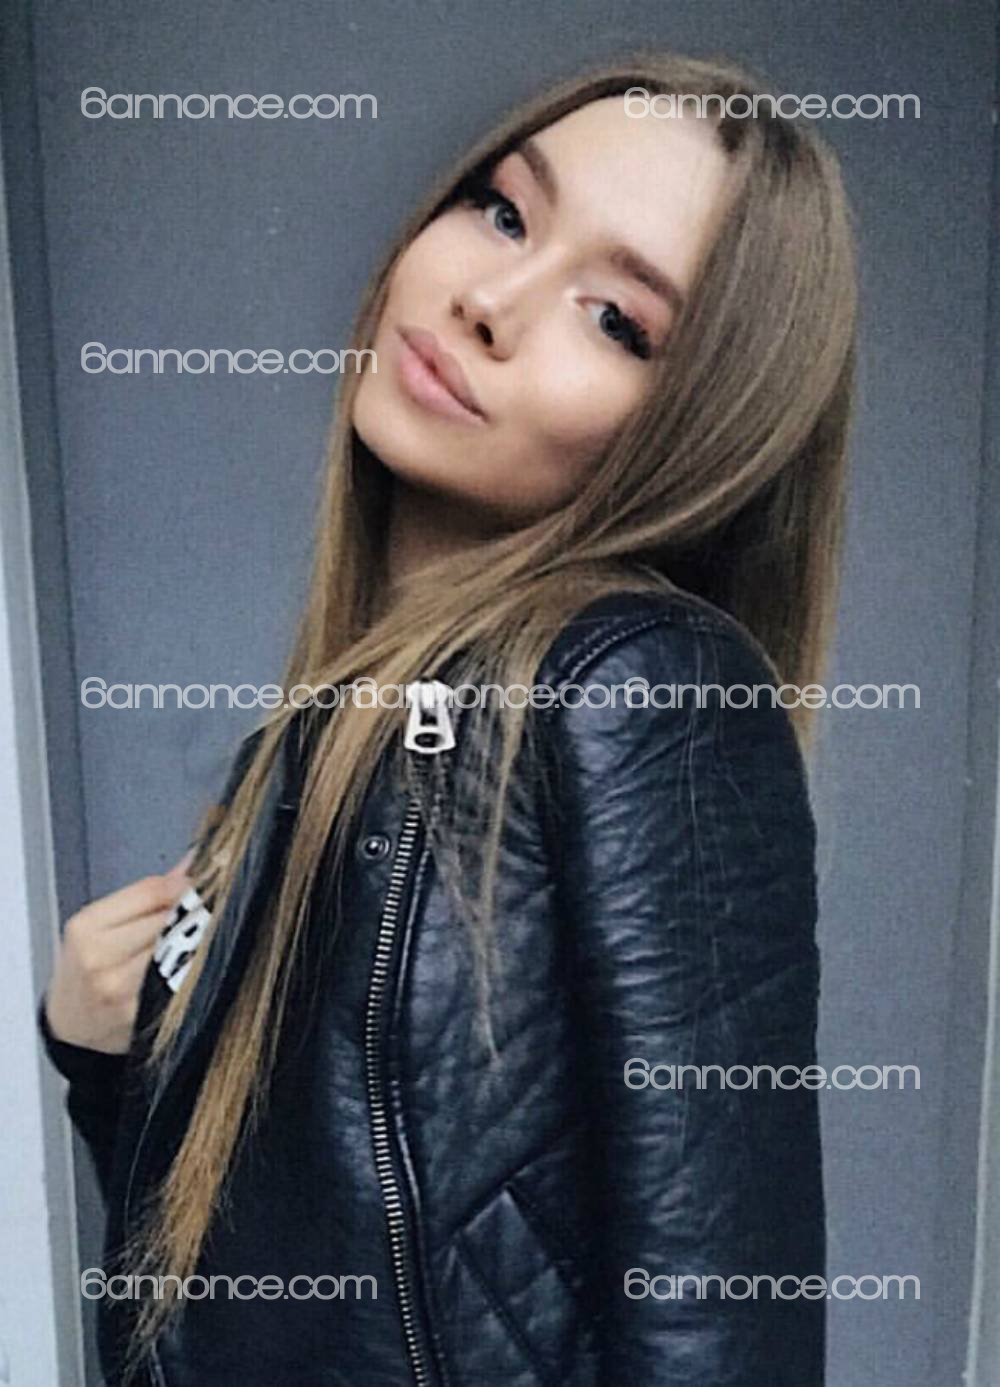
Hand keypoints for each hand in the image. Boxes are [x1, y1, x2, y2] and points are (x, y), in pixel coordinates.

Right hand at [43, 851, 194, 1052]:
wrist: (71, 1026)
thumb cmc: (87, 971)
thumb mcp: (100, 927)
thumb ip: (146, 895)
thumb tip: (191, 863)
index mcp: (87, 928)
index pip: (151, 891)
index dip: (184, 883)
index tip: (201, 882)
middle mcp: (99, 957)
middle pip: (169, 919)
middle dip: (195, 911)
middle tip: (214, 906)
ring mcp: (120, 988)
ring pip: (180, 949)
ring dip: (200, 939)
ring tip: (207, 935)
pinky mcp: (141, 1012)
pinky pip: (182, 980)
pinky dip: (195, 968)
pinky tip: (199, 962)